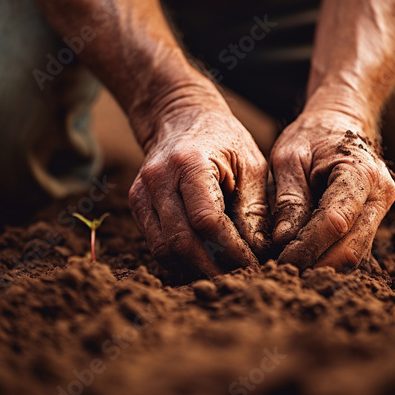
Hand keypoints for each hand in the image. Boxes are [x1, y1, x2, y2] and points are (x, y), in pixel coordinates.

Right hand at [129, 88, 268, 278]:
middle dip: (213, 268)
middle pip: (181, 241)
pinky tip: (202, 262)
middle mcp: (159, 179)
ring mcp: (142, 191)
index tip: (253, 264)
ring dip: (194, 269)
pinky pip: (155, 243)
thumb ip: (253, 207)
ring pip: (163, 248)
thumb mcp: (250, 163)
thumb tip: (258, 251)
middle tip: (240, 278)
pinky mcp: (137, 202)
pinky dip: (179, 259)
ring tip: (223, 274)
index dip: (231, 250)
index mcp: (190, 163)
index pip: (207, 221)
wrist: (181, 117)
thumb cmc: (224, 138)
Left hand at [270, 109, 394, 271]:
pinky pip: (354, 247)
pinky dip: (329, 257)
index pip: (335, 222)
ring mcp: (381, 208)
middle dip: (315, 265)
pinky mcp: (373, 218)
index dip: (307, 247)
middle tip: (281, 271)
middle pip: (351, 247)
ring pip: (355, 253)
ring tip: (290, 267)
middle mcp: (380, 194)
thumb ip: (288, 198)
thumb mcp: (289, 157)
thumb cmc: (311, 134)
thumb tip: (283, 241)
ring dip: (323, 266)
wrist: (340, 121)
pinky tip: (305, 258)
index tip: (279, 261)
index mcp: (360, 173)